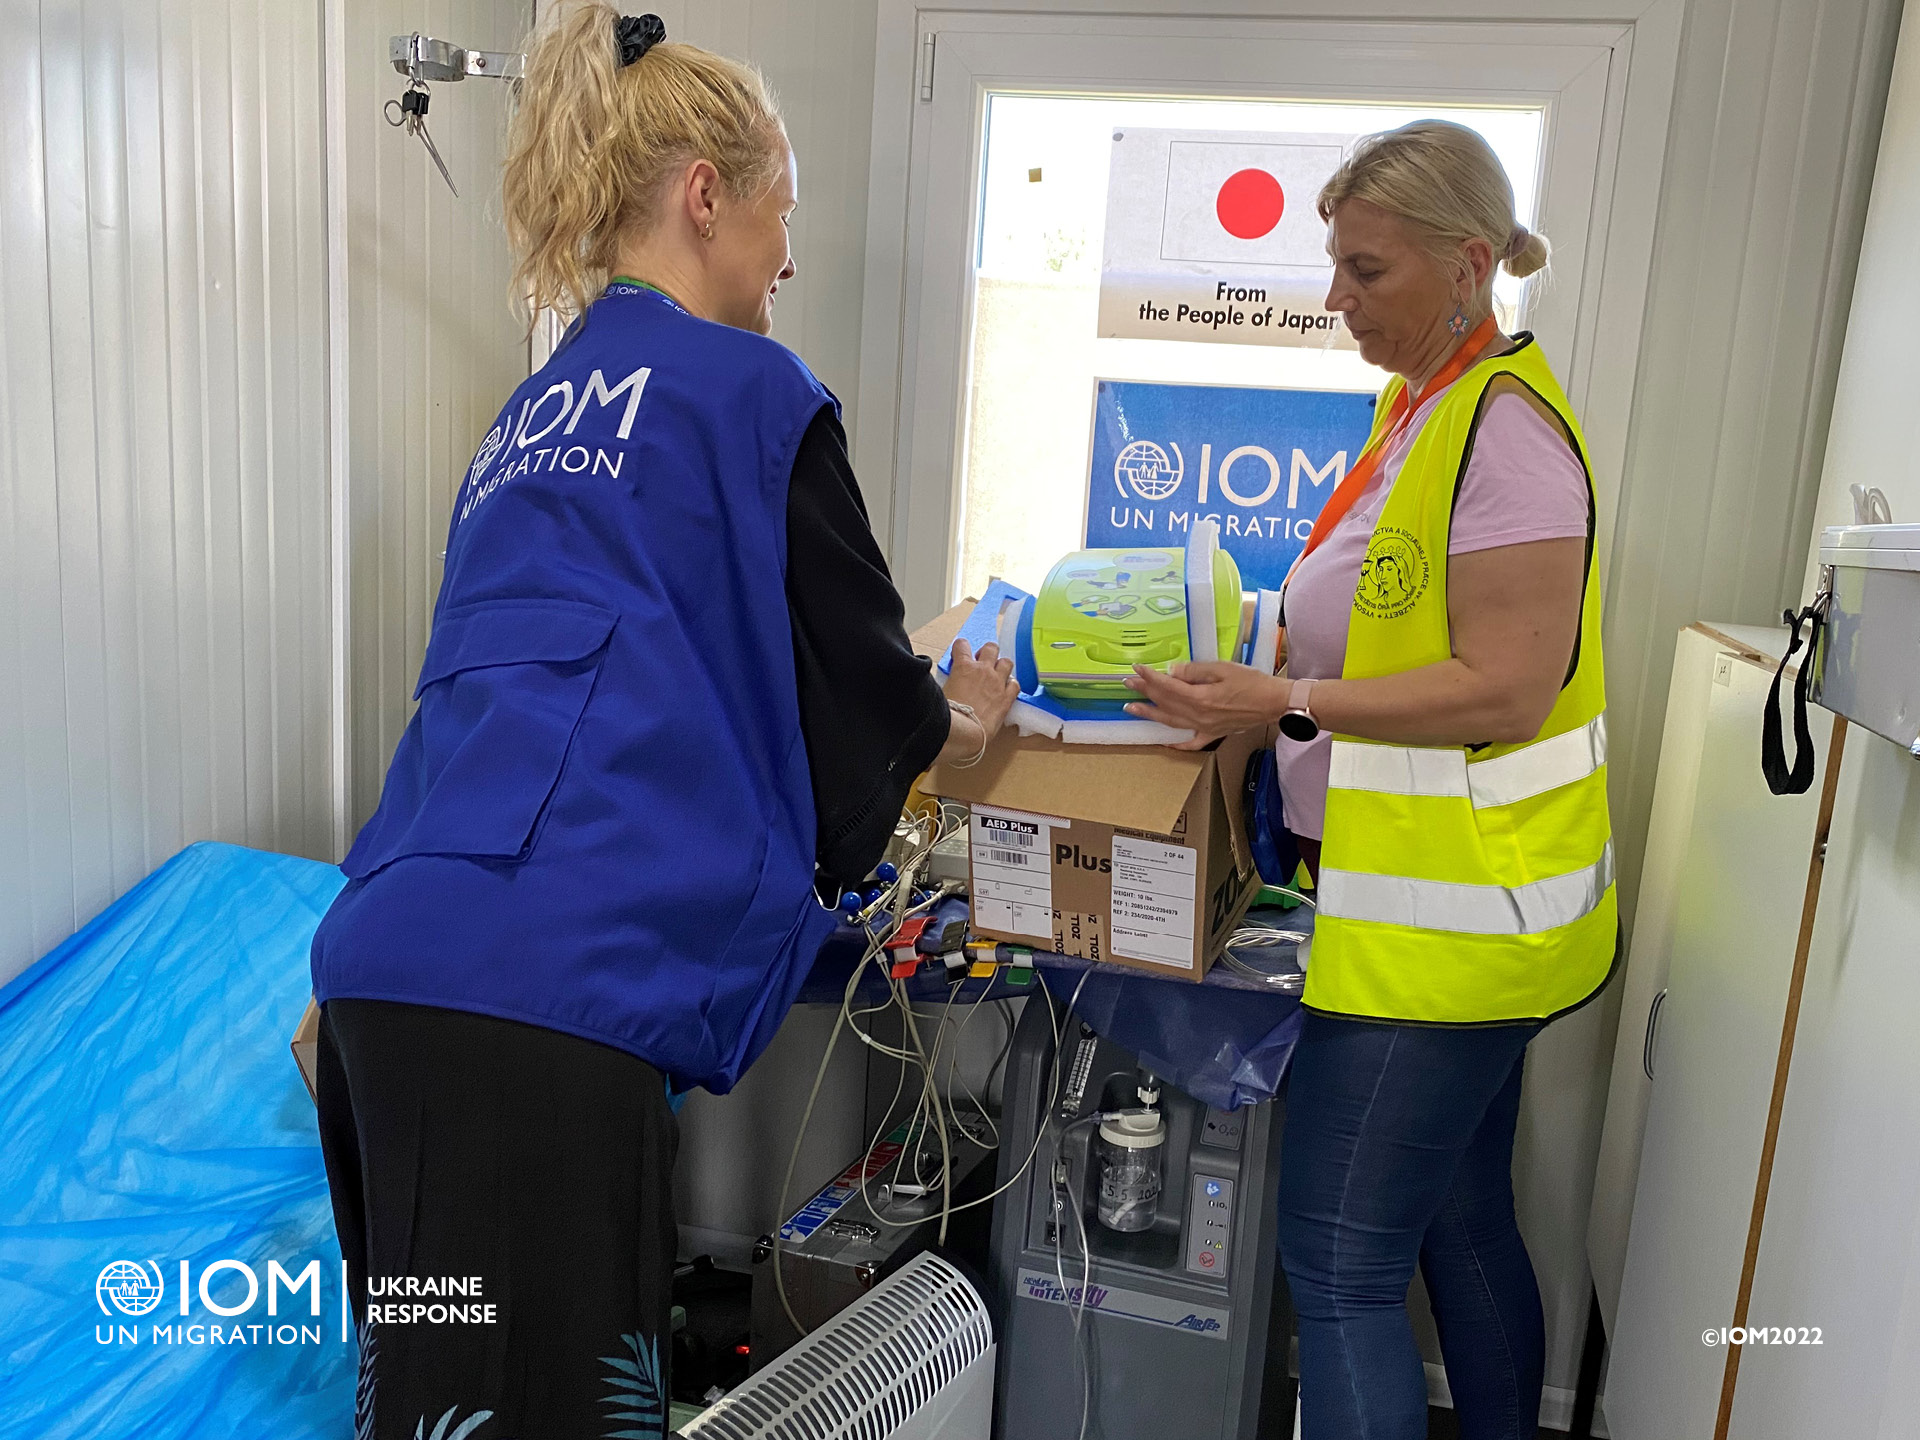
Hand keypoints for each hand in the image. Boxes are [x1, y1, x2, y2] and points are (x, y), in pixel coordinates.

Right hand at [945, 637, 1018, 736]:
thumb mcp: (941, 691)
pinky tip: (1005, 690)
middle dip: (986, 652)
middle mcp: (983, 670)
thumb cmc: (948, 715)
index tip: (959, 654)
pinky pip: (1015, 684)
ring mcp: (997, 683)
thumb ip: (949, 681)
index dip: (960, 648)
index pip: (962, 645)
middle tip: (981, 662)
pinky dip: (1011, 685)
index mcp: (963, 667)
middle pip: (991, 647)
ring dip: (1001, 666)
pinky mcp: (1006, 698)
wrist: (963, 731)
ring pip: (1007, 662)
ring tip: (996, 675)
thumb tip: (949, 681)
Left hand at [1123, 661, 1284, 748]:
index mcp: (1200, 698)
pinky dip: (1177, 743)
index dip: (1149, 677)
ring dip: (1150, 714)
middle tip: (1128, 684)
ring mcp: (1205, 728)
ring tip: (1133, 709)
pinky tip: (1165, 741)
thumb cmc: (1252, 682)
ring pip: (1171, 721)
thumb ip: (1195, 671)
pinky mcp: (1214, 734)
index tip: (1136, 668)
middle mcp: (1198, 716)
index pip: (1167, 686)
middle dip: (1145, 692)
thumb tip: (1172, 672)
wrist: (1275, 702)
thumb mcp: (1223, 669)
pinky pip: (1191, 742)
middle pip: (1165, 703)